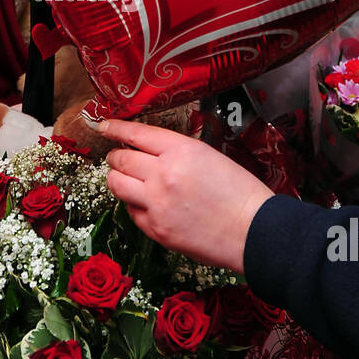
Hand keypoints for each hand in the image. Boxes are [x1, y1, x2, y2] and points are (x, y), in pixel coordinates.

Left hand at [100, 118, 273, 274]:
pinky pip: (131, 211)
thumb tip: (149, 153)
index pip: (136, 133)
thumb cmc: (240, 193)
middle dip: (116, 157)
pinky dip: (134, 205)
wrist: (254, 231)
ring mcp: (156, 203)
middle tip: (118, 158)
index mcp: (181, 150)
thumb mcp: (209, 157)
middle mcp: (163, 174)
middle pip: (121, 159)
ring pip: (117, 184)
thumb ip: (177, 153)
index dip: (115, 128)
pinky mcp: (155, 229)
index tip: (104, 126)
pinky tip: (147, 204)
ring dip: (118, 179)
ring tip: (127, 180)